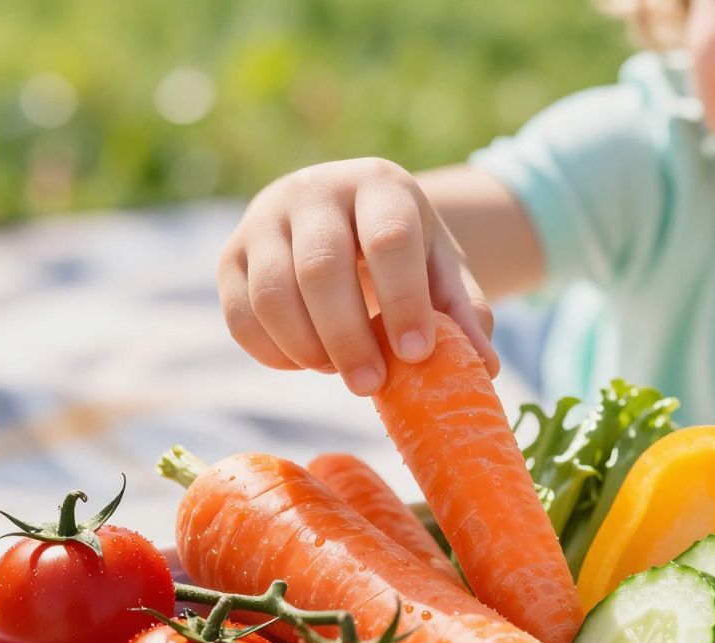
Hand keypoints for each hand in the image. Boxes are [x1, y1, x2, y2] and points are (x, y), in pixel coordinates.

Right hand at [217, 158, 497, 395]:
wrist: (343, 220)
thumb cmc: (401, 254)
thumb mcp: (440, 271)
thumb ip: (463, 315)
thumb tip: (484, 369)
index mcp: (378, 184)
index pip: (388, 239)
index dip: (403, 301)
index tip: (417, 354)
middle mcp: (313, 190)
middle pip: (321, 268)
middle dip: (348, 337)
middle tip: (371, 386)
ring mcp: (263, 220)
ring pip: (273, 295)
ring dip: (308, 348)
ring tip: (340, 371)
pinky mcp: (230, 256)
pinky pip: (240, 316)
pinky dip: (273, 353)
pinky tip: (308, 362)